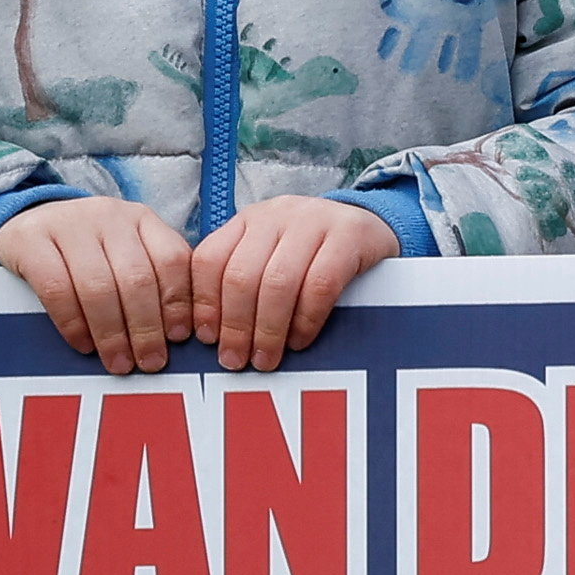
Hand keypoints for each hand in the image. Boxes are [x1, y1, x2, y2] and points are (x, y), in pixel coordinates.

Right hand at [0, 195, 197, 371]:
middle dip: (147, 328)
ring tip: (118, 362)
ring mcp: (68, 225)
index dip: (178, 303)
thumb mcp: (125, 254)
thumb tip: (176, 336)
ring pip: (98, 287)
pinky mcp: (31, 240)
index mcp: (141, 219)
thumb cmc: (87, 251)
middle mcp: (108, 216)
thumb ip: (152, 282)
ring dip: (111, 334)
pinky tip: (83, 343)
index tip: (179, 337)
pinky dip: (73, 323)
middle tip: (150, 362)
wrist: (29, 221)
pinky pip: (56, 289)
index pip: (172, 259)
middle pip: (136, 278)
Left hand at [189, 193, 399, 371]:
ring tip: (267, 359)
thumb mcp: (272, 257)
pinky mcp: (349, 235)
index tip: (207, 339)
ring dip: (268, 329)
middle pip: (241, 275)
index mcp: (248, 220)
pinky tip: (300, 340)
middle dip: (235, 326)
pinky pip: (320, 284)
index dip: (204, 303)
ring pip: (278, 281)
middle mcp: (276, 215)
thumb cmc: (311, 256)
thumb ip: (244, 284)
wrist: (370, 227)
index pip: (209, 259)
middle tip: (236, 360)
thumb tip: (213, 339)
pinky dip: (306, 320)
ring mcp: (313, 221)